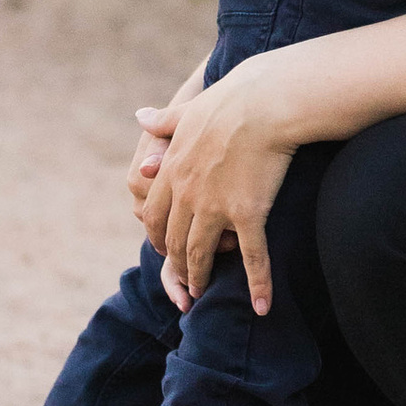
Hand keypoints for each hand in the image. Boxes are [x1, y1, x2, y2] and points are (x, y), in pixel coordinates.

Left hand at [137, 51, 303, 313]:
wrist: (266, 100)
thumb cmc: (231, 98)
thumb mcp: (188, 109)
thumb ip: (163, 121)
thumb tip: (138, 115)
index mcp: (172, 168)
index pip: (155, 214)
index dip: (158, 236)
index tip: (164, 250)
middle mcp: (187, 192)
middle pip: (175, 240)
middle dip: (177, 265)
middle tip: (182, 283)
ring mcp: (216, 206)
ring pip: (201, 253)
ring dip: (200, 277)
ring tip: (201, 293)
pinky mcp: (247, 213)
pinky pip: (251, 257)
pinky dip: (257, 284)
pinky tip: (260, 307)